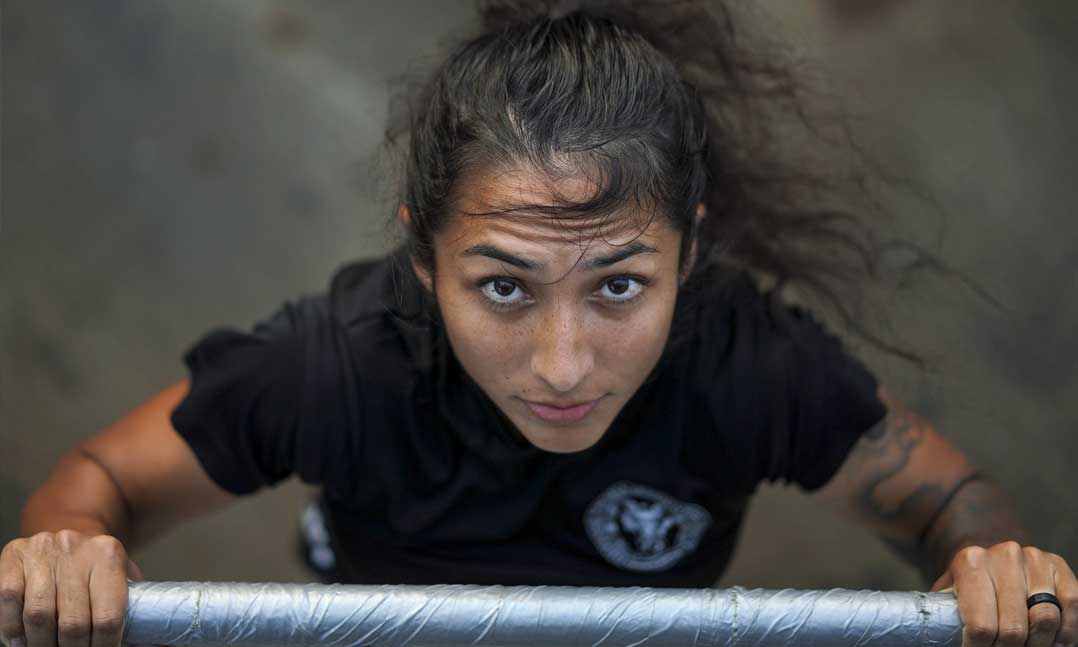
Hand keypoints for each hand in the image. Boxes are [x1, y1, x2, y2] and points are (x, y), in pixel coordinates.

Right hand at [0, 531, 141, 646]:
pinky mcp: (14, 555)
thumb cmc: (95, 564)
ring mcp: (42, 550)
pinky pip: (8, 599)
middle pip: (72, 622)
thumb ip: (133, 605)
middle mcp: (75, 548)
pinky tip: (21, 640)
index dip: (103, 646)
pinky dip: (12, 628)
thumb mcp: (121, 575)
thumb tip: (149, 643)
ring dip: (41, 643)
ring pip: (39, 615)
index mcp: (109, 554)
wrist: (67, 525)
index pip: (108, 617)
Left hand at [932, 541, 1077, 646]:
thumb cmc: (969, 585)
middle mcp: (1003, 555)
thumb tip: (940, 640)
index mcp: (970, 562)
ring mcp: (1034, 559)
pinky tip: (1052, 638)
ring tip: (1026, 645)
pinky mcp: (1059, 566)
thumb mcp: (949, 596)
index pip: (980, 625)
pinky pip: (1070, 606)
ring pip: (1045, 619)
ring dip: (1038, 643)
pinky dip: (1064, 631)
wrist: (991, 557)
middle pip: (1013, 628)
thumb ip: (945, 616)